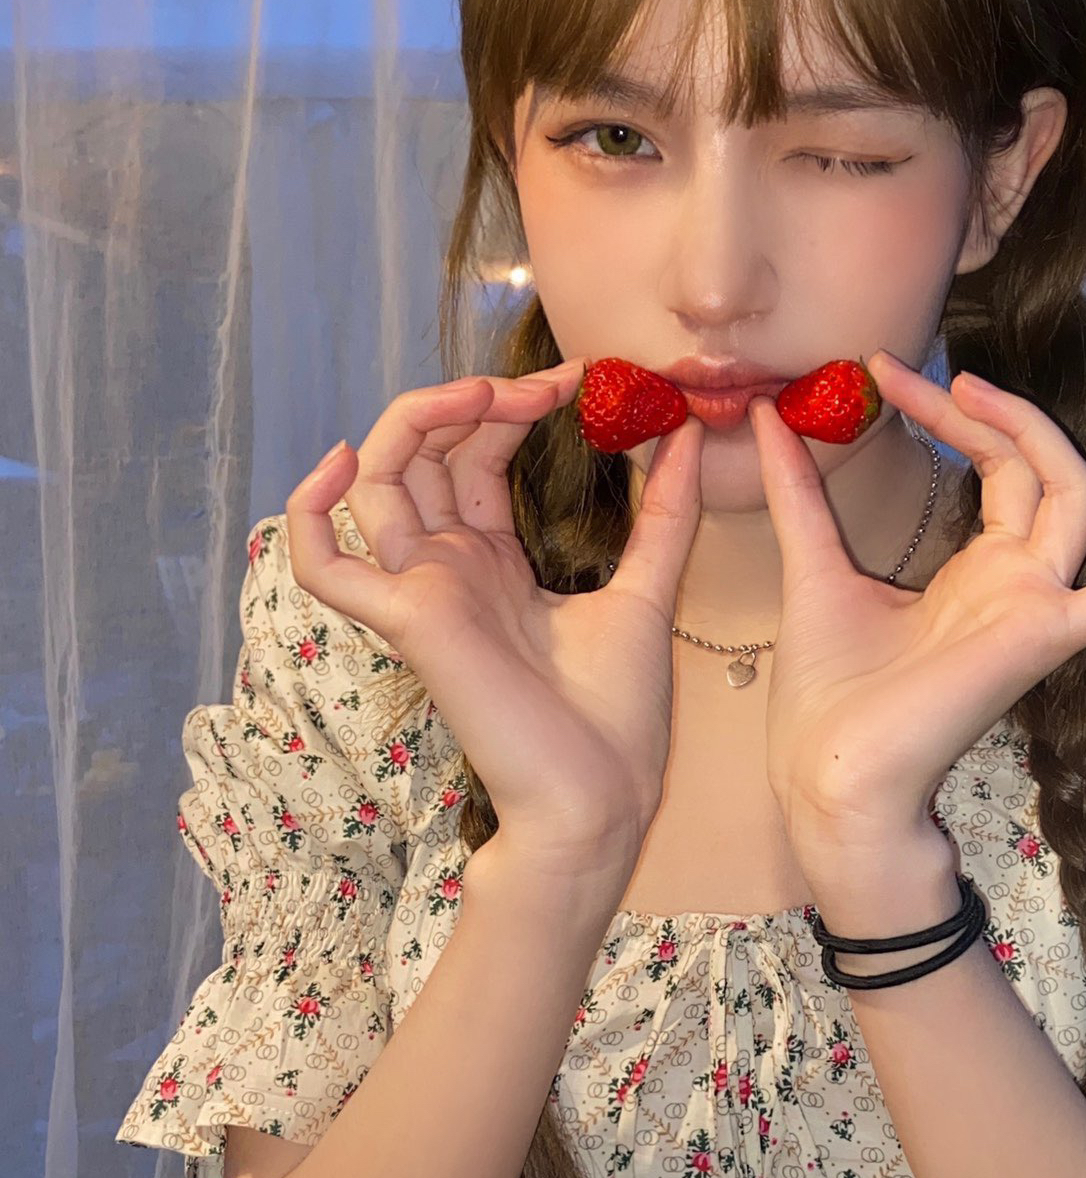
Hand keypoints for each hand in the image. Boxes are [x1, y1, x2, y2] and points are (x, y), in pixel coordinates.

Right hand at [284, 362, 705, 859]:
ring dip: (416, 423)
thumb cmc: (617, 717)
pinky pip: (321, 566)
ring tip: (482, 395)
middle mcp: (446, 571)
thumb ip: (665, 512)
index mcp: (491, 565)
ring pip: (375, 484)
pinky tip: (341, 460)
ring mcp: (420, 592)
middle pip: (423, 455)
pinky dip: (307, 513)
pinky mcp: (407, 619)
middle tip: (544, 385)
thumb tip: (687, 430)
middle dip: (472, 401)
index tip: (575, 380)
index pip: (472, 458)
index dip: (509, 408)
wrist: (601, 797)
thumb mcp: (649, 588)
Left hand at [746, 349, 1085, 847]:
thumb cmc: (826, 694)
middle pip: (1034, 467)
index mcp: (975, 573)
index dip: (951, 413)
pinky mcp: (1044, 637)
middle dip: (980, 411)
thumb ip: (799, 491)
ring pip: (1076, 498)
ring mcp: (1036, 608)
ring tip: (968, 386)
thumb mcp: (814, 565)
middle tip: (906, 371)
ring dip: (1033, 432)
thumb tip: (765, 414)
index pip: (995, 466)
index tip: (879, 371)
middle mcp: (1016, 584)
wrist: (827, 774)